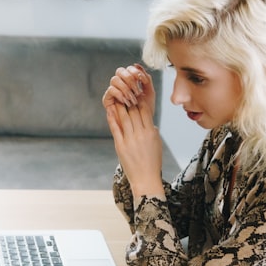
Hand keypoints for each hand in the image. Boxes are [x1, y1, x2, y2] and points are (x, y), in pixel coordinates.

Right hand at [102, 64, 155, 119]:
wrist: (141, 125)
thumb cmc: (146, 110)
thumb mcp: (149, 92)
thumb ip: (146, 79)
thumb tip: (137, 64)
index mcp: (131, 80)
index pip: (130, 68)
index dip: (136, 72)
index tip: (144, 81)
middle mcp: (121, 83)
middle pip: (120, 71)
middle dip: (130, 79)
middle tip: (137, 91)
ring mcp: (113, 90)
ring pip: (114, 79)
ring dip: (125, 88)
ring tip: (133, 99)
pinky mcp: (107, 99)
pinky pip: (110, 90)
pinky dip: (119, 94)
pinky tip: (126, 101)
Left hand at [104, 70, 165, 199]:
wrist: (146, 178)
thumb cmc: (152, 161)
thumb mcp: (156, 144)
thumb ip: (152, 131)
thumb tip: (148, 121)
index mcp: (151, 132)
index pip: (145, 111)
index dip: (140, 99)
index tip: (136, 90)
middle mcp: (141, 134)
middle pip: (134, 111)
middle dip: (129, 98)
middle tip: (124, 87)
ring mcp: (130, 140)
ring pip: (124, 117)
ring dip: (119, 104)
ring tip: (115, 95)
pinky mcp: (121, 145)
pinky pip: (116, 128)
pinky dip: (112, 117)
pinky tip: (109, 109)